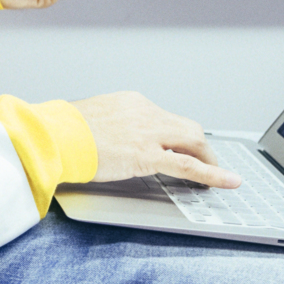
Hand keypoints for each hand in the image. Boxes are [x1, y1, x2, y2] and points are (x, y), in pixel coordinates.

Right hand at [72, 91, 240, 187]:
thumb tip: (113, 140)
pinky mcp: (148, 155)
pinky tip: (228, 182)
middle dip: (201, 147)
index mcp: (131, 102)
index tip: (181, 147)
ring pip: (195, 142)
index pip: (167, 118)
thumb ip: (110, 126)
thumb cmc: (62, 130)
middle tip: (206, 163)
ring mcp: (149, 133)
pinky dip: (213, 175)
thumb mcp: (92, 119)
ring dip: (208, 160)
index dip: (178, 136)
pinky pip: (190, 166)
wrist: (54, 135)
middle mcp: (145, 112)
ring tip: (216, 175)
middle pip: (188, 127)